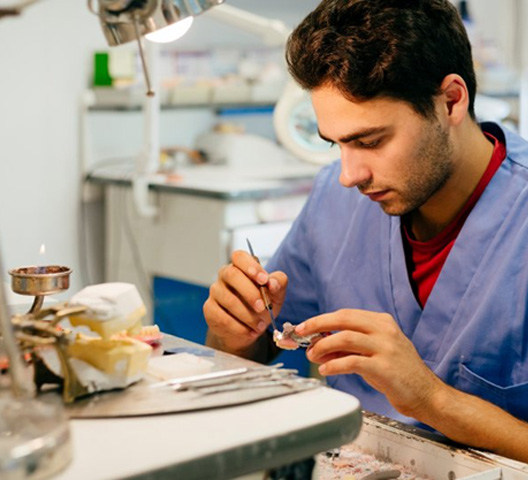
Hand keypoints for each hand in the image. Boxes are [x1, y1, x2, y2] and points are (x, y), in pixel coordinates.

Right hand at [203, 250, 287, 353]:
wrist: (249, 329)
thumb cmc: (261, 306)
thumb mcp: (275, 294)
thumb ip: (278, 284)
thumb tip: (272, 283)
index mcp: (240, 267)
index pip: (239, 256)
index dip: (250, 266)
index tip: (264, 279)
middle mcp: (225, 276)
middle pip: (232, 275)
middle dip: (250, 292)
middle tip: (263, 307)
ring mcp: (215, 292)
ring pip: (228, 299)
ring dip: (247, 315)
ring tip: (261, 325)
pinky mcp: (210, 310)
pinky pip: (222, 317)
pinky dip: (239, 327)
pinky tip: (250, 331)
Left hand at [296, 309, 442, 417]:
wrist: (427, 394)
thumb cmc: (398, 373)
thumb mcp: (374, 352)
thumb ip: (349, 347)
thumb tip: (319, 345)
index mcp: (382, 322)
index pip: (345, 314)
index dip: (322, 319)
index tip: (305, 326)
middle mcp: (384, 330)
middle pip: (343, 319)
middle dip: (317, 324)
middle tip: (301, 333)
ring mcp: (386, 348)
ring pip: (345, 338)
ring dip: (323, 346)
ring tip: (312, 355)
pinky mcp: (384, 367)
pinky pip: (352, 362)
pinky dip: (334, 365)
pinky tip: (325, 370)